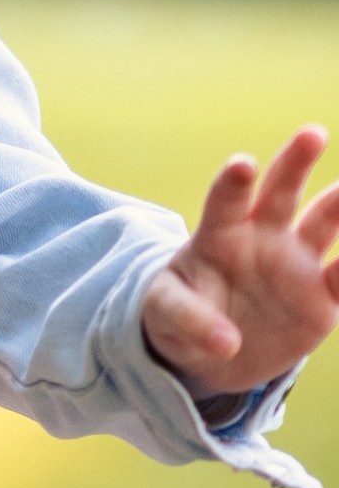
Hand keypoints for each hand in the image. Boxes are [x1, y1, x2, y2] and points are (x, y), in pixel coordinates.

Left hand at [140, 127, 338, 394]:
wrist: (214, 353)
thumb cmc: (182, 318)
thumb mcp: (165, 316)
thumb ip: (188, 321)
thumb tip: (225, 344)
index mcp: (220, 234)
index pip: (225, 202)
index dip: (233, 184)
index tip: (241, 166)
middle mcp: (263, 237)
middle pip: (282, 192)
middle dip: (295, 161)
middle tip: (311, 134)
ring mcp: (297, 263)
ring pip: (324, 223)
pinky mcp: (323, 296)